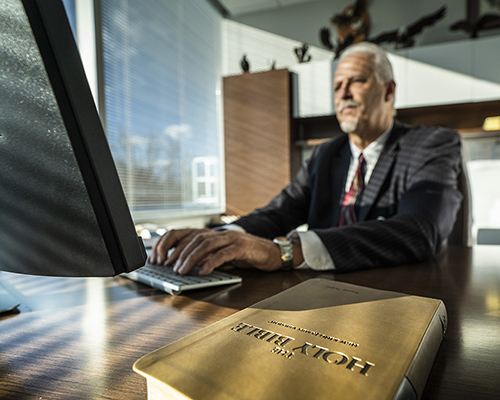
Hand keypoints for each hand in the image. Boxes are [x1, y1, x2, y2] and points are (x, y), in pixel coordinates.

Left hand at [152, 229, 281, 274]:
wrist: (273, 253)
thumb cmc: (248, 255)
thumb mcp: (223, 257)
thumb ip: (208, 259)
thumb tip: (188, 268)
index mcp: (213, 234)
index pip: (186, 233)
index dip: (171, 244)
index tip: (159, 257)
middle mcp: (220, 233)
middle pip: (194, 238)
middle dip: (178, 253)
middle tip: (167, 267)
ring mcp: (232, 238)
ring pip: (206, 244)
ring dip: (191, 258)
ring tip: (182, 270)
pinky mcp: (242, 246)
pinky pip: (224, 253)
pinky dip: (212, 262)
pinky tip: (204, 271)